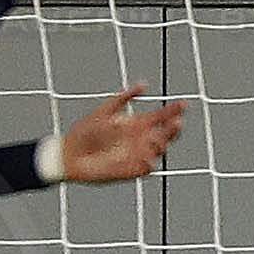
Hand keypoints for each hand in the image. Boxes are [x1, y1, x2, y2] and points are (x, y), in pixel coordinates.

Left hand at [53, 85, 188, 182]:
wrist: (69, 155)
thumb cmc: (84, 132)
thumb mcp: (105, 110)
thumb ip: (124, 98)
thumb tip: (144, 83)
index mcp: (136, 124)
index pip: (161, 117)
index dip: (173, 111)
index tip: (184, 104)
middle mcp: (140, 139)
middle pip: (167, 133)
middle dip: (173, 128)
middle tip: (175, 123)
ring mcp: (137, 154)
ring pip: (160, 149)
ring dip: (162, 143)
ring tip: (154, 138)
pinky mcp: (131, 170)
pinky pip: (147, 167)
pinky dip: (149, 161)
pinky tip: (146, 155)